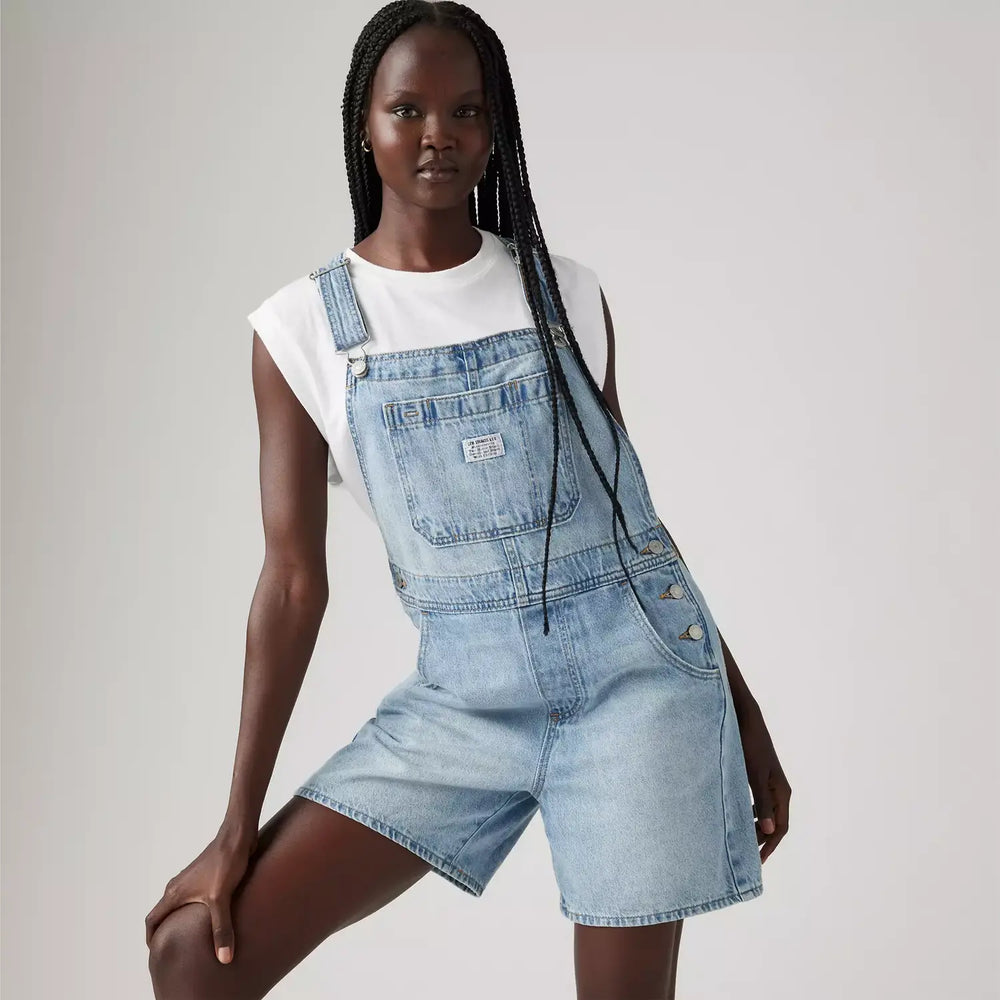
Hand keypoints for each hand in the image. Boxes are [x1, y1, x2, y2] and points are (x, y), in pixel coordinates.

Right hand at [145, 825, 258, 963]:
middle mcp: (178, 886)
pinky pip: (194, 897)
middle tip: (174, 950)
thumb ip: (221, 929)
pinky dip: (195, 910)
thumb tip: (224, 959)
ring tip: (192, 937)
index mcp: (174, 893)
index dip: (151, 938)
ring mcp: (192, 880)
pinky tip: (212, 917)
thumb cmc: (225, 861)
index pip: (152, 920)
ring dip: (181, 919)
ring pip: (180, 904)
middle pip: (164, 913)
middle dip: (166, 932)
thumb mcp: (222, 899)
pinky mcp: (206, 876)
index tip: (157, 953)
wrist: (238, 835)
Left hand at [736, 702, 790, 862]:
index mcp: (781, 792)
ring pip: (765, 814)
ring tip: (742, 841)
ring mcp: (769, 784)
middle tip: (746, 858)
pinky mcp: (758, 777)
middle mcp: (778, 791)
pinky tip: (738, 818)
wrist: (745, 719)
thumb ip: (761, 802)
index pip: (780, 828)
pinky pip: (758, 803)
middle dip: (762, 840)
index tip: (757, 861)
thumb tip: (768, 830)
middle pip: (773, 823)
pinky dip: (750, 814)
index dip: (769, 845)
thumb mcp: (753, 775)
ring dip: (756, 828)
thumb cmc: (749, 745)